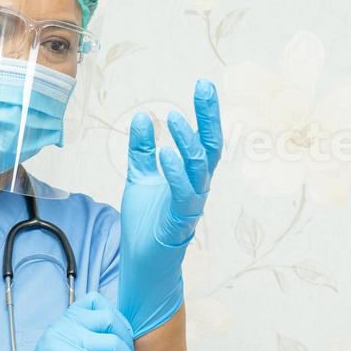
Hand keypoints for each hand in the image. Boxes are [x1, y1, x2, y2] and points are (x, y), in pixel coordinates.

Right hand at [0, 293, 142, 350]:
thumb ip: (92, 342)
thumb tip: (124, 340)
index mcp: (63, 322)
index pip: (96, 301)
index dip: (118, 318)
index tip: (126, 339)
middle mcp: (63, 328)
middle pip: (110, 319)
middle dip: (128, 341)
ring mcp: (65, 345)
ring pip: (113, 343)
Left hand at [117, 79, 222, 338]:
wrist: (143, 266)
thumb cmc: (146, 224)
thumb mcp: (140, 179)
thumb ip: (142, 151)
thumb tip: (144, 118)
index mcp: (190, 176)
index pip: (204, 139)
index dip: (206, 113)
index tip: (203, 84)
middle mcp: (197, 188)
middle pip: (211, 148)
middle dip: (208, 117)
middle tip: (203, 87)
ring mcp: (190, 206)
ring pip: (199, 170)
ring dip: (188, 143)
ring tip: (175, 119)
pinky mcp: (178, 224)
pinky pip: (183, 196)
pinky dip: (175, 174)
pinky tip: (165, 153)